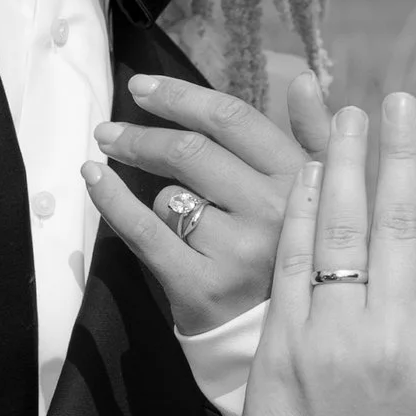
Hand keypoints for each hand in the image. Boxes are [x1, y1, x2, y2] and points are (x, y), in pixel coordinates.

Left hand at [82, 69, 332, 332]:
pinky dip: (113, 202)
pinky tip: (93, 178)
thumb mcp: (321, 192)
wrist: (276, 334)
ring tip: (159, 205)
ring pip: (169, 197)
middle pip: (191, 152)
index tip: (142, 88)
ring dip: (152, 193)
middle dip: (141, 135)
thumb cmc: (292, 252)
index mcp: (301, 178)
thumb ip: (312, 134)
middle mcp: (275, 212)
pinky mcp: (202, 287)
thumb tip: (304, 80)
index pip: (233, 120)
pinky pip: (145, 232)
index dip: (181, 96)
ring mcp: (239, 252)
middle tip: (109, 131)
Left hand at [237, 90, 415, 415]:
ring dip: (342, 164)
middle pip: (397, 222)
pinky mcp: (282, 347)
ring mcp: (332, 337)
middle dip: (398, 152)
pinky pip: (291, 264)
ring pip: (338, 231)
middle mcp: (394, 335)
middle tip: (398, 97)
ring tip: (346, 115)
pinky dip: (298, 215)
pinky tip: (305, 175)